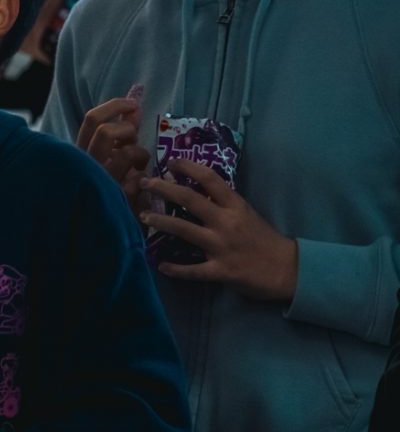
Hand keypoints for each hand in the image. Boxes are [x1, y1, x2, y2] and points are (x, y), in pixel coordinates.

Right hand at [77, 91, 150, 206]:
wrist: (106, 230)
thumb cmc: (113, 188)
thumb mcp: (113, 157)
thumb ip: (122, 135)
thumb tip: (134, 108)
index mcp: (81, 153)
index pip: (92, 119)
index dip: (115, 106)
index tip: (133, 105)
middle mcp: (86, 165)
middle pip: (106, 131)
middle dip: (127, 129)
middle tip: (135, 137)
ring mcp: (100, 181)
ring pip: (127, 152)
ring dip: (140, 156)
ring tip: (139, 168)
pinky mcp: (115, 200)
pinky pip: (138, 179)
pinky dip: (144, 180)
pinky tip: (140, 190)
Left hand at [141, 160, 299, 303]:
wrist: (289, 269)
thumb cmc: (264, 239)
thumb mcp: (247, 214)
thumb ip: (223, 204)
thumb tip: (195, 191)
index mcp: (235, 206)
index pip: (210, 179)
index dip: (188, 167)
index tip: (170, 162)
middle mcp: (226, 222)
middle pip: (189, 199)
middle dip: (164, 189)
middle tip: (145, 184)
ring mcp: (222, 246)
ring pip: (184, 230)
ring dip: (161, 222)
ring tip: (143, 217)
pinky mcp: (221, 270)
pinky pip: (193, 270)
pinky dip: (176, 269)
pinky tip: (161, 265)